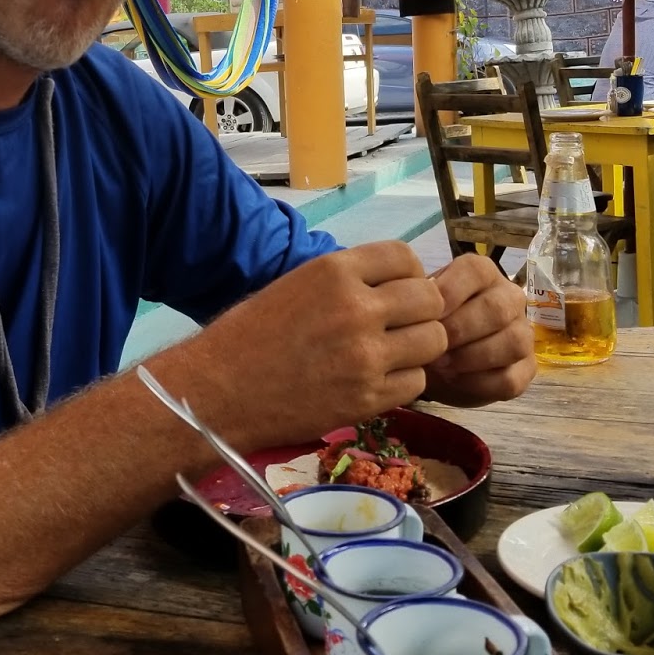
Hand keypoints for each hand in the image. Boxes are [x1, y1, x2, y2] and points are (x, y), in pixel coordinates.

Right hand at [166, 242, 450, 450]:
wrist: (220, 390)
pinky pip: (417, 382)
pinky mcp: (368, 397)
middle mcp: (357, 307)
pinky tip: (379, 379)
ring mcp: (366, 355)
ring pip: (433, 341)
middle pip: (430, 300)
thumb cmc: (249, 334)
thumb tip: (393, 284)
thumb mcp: (296, 284)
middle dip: (422, 311)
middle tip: (403, 325)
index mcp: (335, 270)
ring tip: (394, 354)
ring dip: (419, 347)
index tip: (399, 290)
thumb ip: (346, 280)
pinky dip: (405, 381)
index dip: (408, 274)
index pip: (405, 257)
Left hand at [420, 254, 533, 407]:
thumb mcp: (420, 308)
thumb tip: (416, 305)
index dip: (450, 291)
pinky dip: (479, 382)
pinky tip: (455, 380)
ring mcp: (523, 333)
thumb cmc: (428, 325)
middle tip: (434, 344)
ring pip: (513, 342)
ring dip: (473, 356)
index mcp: (484, 274)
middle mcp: (510, 298)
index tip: (425, 313)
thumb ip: (420, 301)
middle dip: (460, 329)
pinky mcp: (526, 369)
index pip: (476, 271)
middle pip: (497, 308)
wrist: (437, 364)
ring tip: (443, 364)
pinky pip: (511, 377)